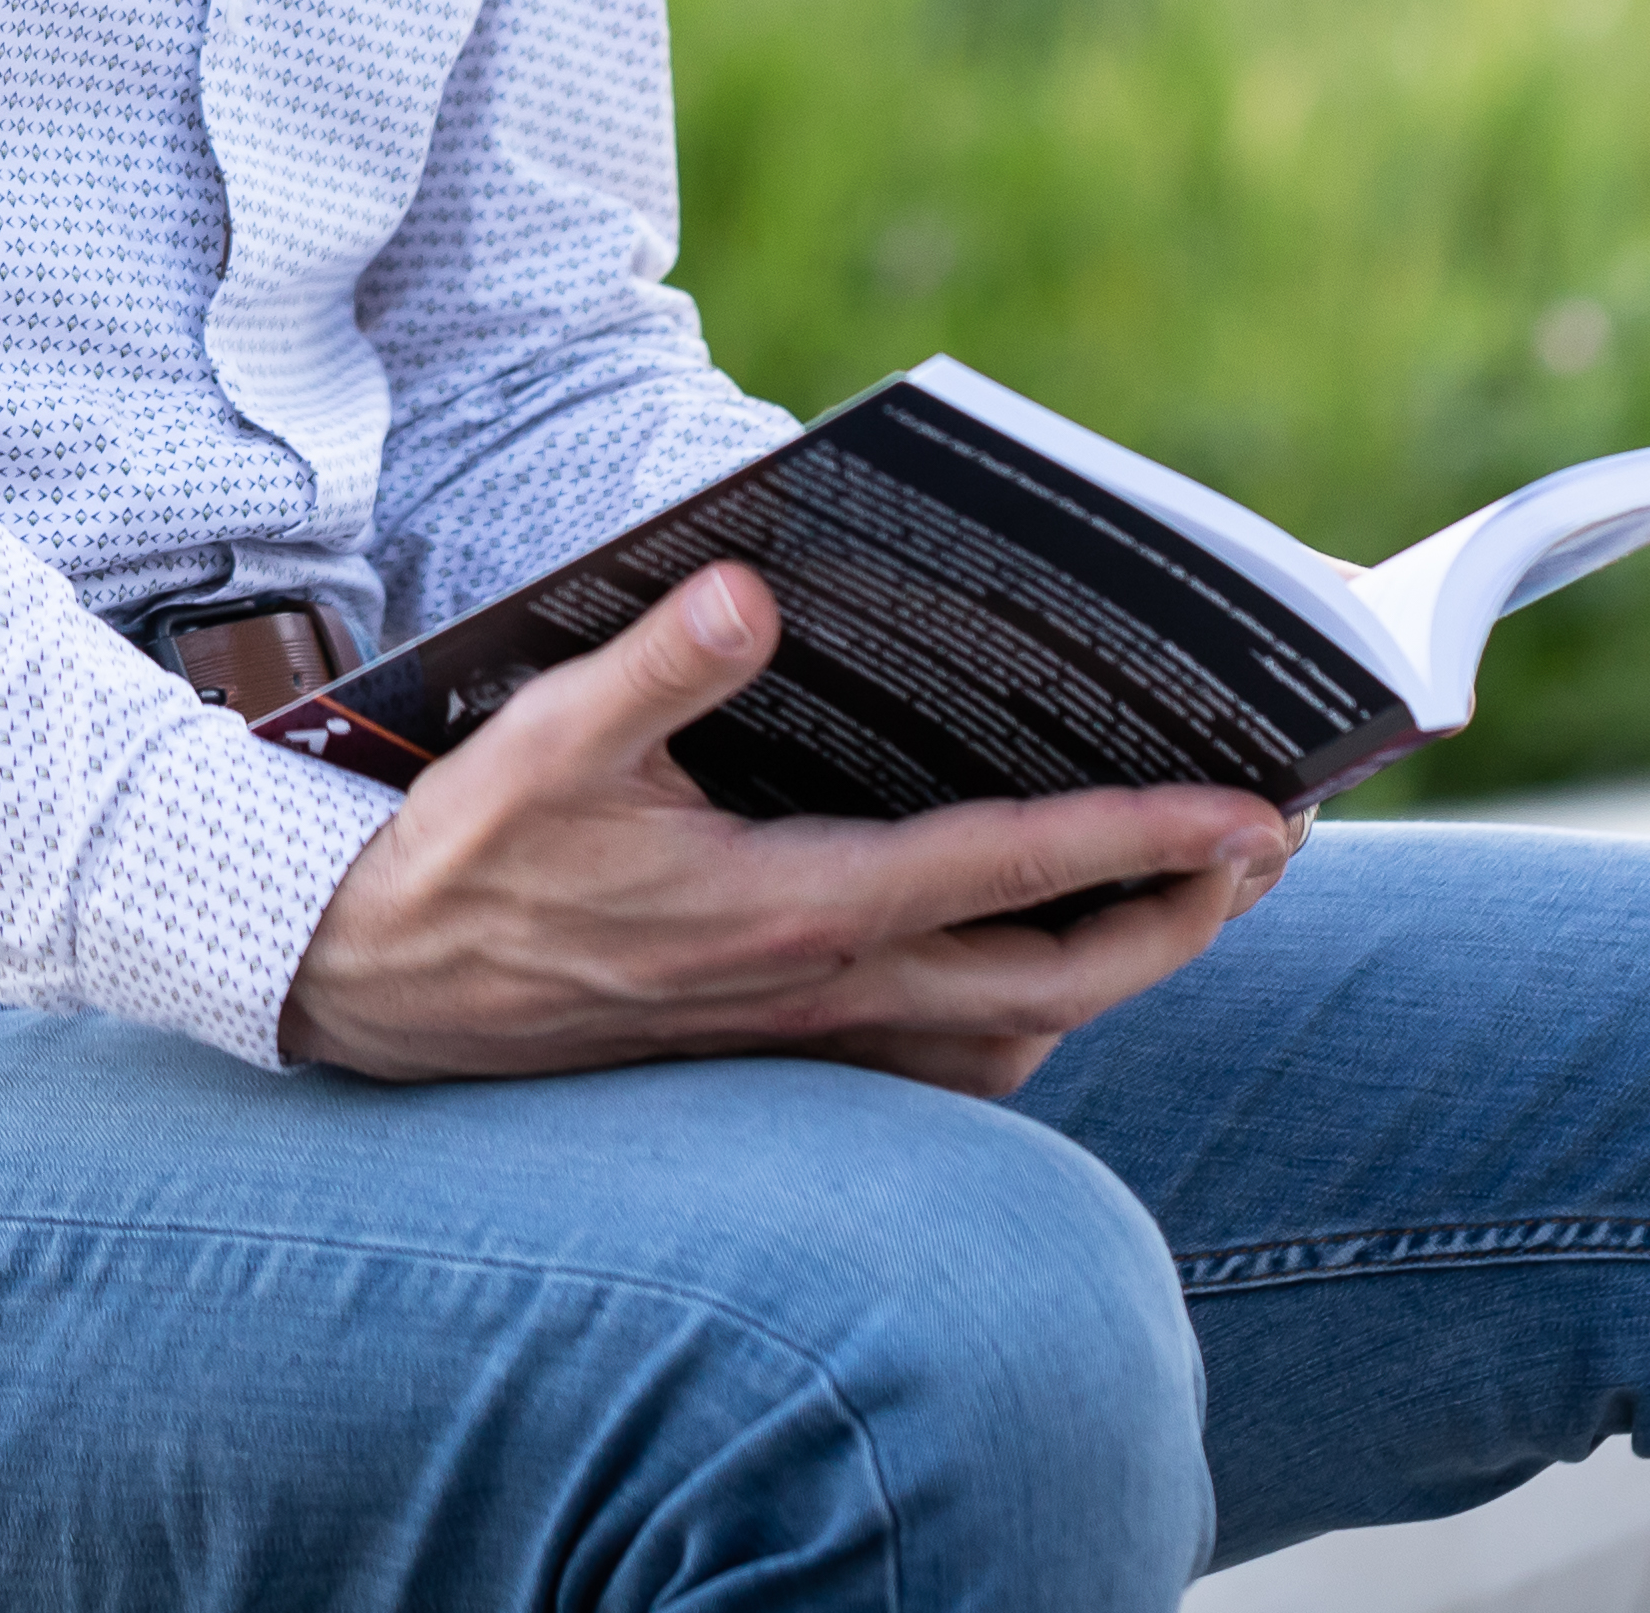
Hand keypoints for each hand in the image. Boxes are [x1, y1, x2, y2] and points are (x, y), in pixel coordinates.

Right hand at [274, 564, 1298, 1097]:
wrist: (373, 997)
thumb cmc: (464, 857)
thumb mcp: (546, 740)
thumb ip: (657, 664)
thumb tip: (751, 584)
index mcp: (791, 906)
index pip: (1015, 870)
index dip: (1150, 840)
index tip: (1262, 812)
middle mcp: (826, 992)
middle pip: (1066, 975)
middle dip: (1189, 912)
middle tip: (1277, 839)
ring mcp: (812, 1045)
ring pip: (1023, 1031)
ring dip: (1122, 969)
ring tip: (1198, 890)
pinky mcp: (785, 1064)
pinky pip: (955, 1063)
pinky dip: (1033, 1019)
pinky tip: (1050, 965)